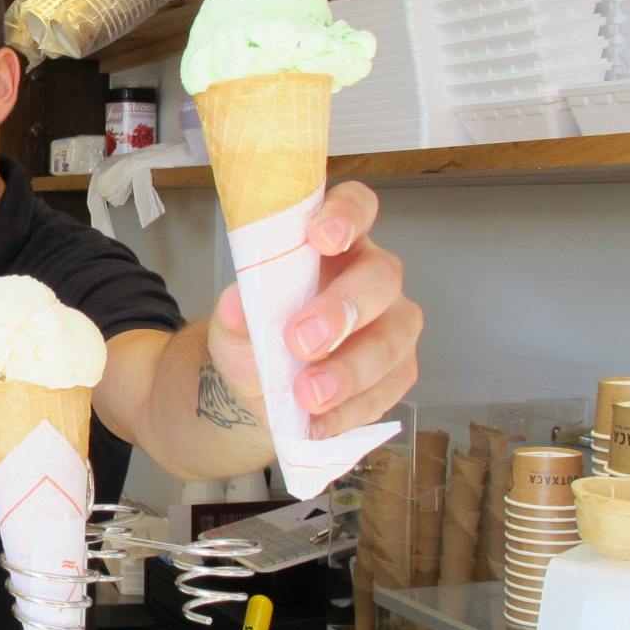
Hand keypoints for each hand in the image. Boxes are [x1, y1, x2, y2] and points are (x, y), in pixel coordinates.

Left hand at [207, 181, 421, 437]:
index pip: (356, 207)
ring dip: (350, 370)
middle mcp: (370, 277)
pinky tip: (319, 421)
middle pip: (380, 277)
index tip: (319, 237)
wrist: (255, 392)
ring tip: (308, 395)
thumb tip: (236, 303)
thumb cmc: (254, 338)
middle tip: (301, 341)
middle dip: (342, 309)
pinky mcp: (397, 372)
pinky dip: (351, 409)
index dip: (346, 215)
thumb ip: (234, 316)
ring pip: (392, 339)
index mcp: (333, 245)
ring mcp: (391, 325)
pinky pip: (388, 389)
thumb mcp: (232, 328)